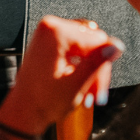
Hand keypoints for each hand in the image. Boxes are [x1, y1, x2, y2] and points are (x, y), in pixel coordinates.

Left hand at [0, 17, 121, 139]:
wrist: (23, 112)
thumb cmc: (42, 101)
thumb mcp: (77, 82)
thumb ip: (98, 61)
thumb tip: (116, 45)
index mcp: (56, 32)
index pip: (98, 40)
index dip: (104, 66)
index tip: (102, 87)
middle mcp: (50, 27)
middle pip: (92, 42)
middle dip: (97, 69)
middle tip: (97, 92)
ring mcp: (48, 34)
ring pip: (85, 46)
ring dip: (90, 69)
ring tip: (89, 92)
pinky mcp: (48, 43)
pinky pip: (74, 48)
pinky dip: (80, 66)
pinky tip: (80, 84)